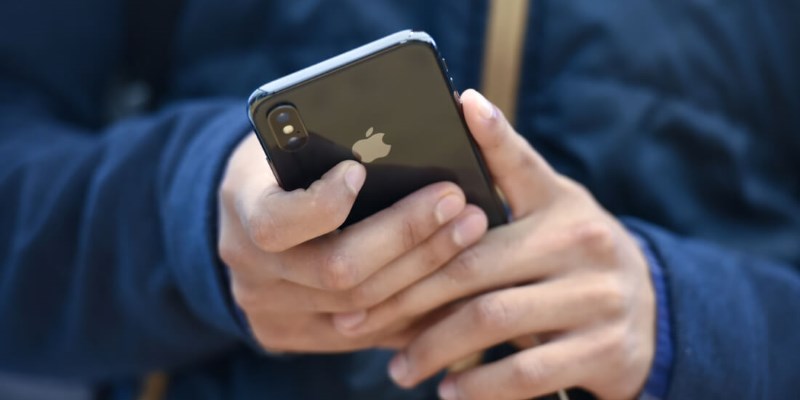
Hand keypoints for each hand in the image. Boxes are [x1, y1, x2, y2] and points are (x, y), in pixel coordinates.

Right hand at [217, 133, 487, 352]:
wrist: (248, 216)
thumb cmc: (285, 161)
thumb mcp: (290, 141)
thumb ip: (327, 147)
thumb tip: (407, 143)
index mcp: (241, 210)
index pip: (275, 223)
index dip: (322, 205)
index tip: (359, 171)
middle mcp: (251, 271)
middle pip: (336, 271)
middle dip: (405, 235)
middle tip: (455, 202)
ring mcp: (272, 313)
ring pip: (361, 308)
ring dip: (424, 269)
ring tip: (468, 229)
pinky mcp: (297, 336)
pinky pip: (368, 333)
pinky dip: (416, 305)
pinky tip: (455, 275)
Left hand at [333, 90, 655, 398]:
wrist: (652, 313)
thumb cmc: (574, 254)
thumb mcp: (553, 210)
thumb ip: (509, 174)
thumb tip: (466, 109)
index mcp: (561, 205)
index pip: (520, 166)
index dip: (493, 136)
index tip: (462, 106)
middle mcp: (583, 242)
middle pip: (475, 263)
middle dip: (408, 295)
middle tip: (361, 319)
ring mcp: (597, 298)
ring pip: (495, 319)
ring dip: (435, 347)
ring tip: (399, 369)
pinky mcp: (604, 350)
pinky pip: (528, 372)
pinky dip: (481, 386)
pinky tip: (449, 391)